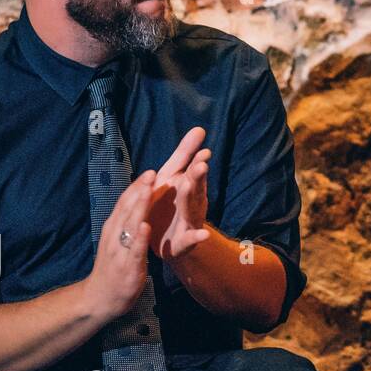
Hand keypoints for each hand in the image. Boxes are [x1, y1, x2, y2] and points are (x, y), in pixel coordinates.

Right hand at [83, 170, 155, 323]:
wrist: (100, 299)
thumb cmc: (113, 268)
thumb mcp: (117, 241)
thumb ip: (125, 223)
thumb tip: (136, 203)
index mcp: (113, 228)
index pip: (124, 203)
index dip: (136, 187)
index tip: (150, 171)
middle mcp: (114, 236)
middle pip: (127, 209)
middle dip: (140, 190)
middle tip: (153, 172)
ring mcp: (119, 251)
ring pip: (129, 225)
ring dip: (140, 206)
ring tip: (150, 190)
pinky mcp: (127, 267)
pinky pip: (134, 250)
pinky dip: (139, 238)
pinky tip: (146, 226)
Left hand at [146, 127, 211, 261]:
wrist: (167, 242)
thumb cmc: (170, 205)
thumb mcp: (173, 177)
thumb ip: (185, 155)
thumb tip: (200, 128)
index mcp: (186, 187)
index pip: (192, 172)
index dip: (197, 163)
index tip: (203, 152)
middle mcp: (193, 202)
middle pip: (195, 188)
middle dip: (197, 177)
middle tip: (201, 165)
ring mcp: (190, 222)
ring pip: (192, 209)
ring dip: (193, 198)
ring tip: (191, 186)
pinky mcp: (183, 242)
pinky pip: (191, 239)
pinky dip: (197, 237)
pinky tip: (203, 234)